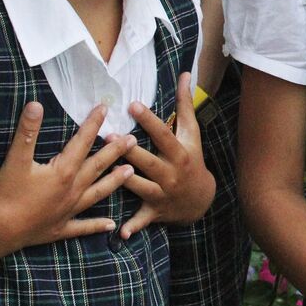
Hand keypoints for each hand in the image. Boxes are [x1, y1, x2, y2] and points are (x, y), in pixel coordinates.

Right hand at [0, 102, 134, 248]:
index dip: (94, 123)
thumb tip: (36, 105)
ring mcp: (69, 210)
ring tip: (130, 171)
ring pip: (98, 193)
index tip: (105, 108)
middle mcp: (73, 189)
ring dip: (114, 181)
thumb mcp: (15, 159)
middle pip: (98, 165)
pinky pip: (83, 227)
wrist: (1, 230)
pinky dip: (97, 225)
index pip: (83, 141)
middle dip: (116, 150)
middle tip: (134, 139)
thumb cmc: (8, 193)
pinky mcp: (61, 228)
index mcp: (64, 171)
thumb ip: (27, 131)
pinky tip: (111, 225)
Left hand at [118, 73, 216, 237]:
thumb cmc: (192, 158)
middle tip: (109, 137)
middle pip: (149, 161)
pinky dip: (133, 227)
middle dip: (129, 151)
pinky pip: (143, 220)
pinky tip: (120, 232)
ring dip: (124, 182)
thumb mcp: (192, 133)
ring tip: (104, 172)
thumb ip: (185, 104)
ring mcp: (163, 194)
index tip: (132, 104)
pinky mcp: (155, 211)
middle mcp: (171, 174)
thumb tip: (185, 73)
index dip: (148, 120)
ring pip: (140, 187)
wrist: (201, 199)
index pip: (163, 134)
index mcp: (180, 153)